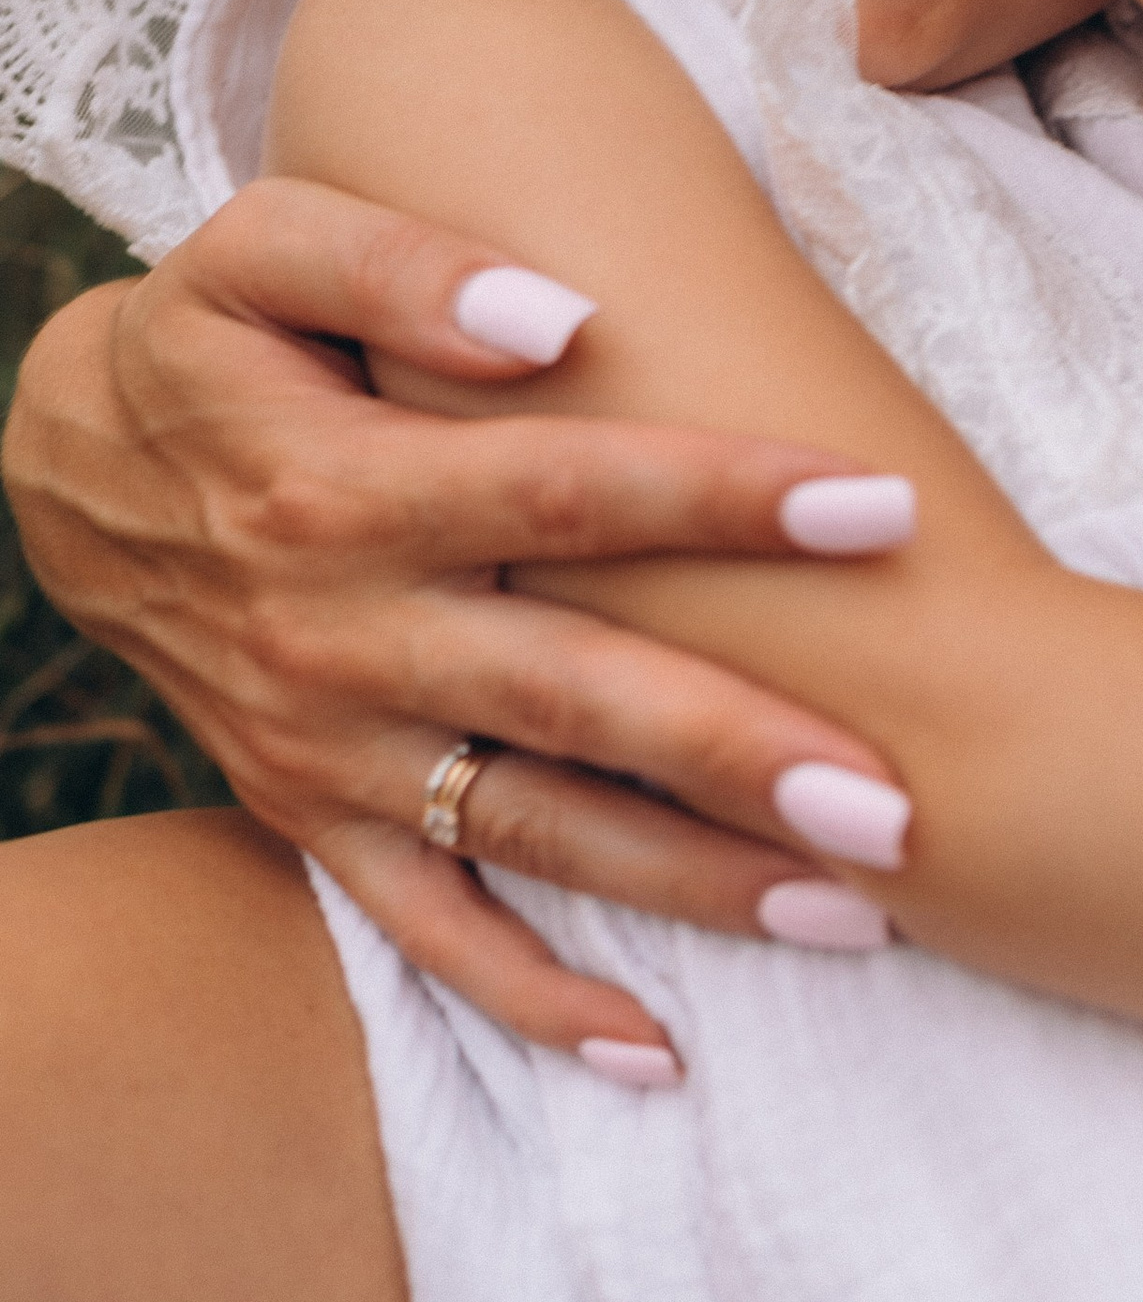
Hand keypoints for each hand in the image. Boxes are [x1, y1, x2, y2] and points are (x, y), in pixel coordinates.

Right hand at [1, 184, 914, 1059]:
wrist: (68, 470)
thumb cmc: (211, 339)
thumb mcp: (261, 250)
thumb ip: (403, 264)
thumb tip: (561, 321)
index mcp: (342, 485)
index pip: (564, 490)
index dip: (722, 497)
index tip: (878, 509)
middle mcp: (340, 632)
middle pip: (573, 696)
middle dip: (741, 751)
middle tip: (900, 802)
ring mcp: (327, 744)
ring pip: (533, 830)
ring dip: (692, 883)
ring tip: (856, 916)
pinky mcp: (307, 817)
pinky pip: (426, 931)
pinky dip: (532, 1001)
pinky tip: (657, 1051)